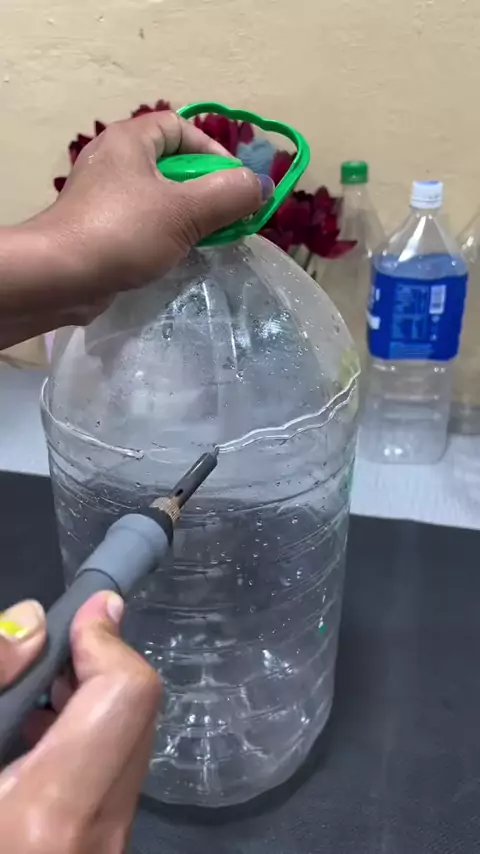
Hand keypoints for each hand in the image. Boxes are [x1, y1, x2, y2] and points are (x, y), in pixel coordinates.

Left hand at [0, 111, 271, 348]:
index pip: (180, 127)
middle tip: (227, 218)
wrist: (61, 276)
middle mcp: (115, 160)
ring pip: (160, 197)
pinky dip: (166, 234)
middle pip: (173, 164)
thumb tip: (261, 186)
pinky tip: (179, 255)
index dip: (213, 151)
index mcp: (130, 140)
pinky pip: (144, 222)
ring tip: (209, 240)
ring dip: (189, 216)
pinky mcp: (101, 228)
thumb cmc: (123, 232)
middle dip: (206, 189)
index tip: (235, 185)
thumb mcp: (185, 211)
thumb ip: (229, 194)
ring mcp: (105, 196)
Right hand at [0, 593, 159, 852]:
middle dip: (96, 663)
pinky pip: (115, 774)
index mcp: (50, 814)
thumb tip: (31, 623)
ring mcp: (106, 848)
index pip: (126, 693)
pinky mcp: (103, 850)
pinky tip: (34, 742)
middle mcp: (97, 836)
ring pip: (131, 740)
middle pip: (136, 710)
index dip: (104, 640)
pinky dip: (87, 737)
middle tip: (46, 654)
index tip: (80, 614)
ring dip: (91, 698)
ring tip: (32, 696)